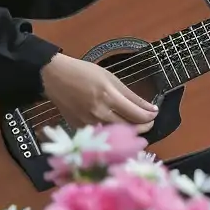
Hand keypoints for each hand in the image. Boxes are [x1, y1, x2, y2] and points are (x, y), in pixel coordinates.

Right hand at [39, 51, 157, 130]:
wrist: (54, 78)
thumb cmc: (84, 73)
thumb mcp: (111, 78)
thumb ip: (132, 96)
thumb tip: (151, 109)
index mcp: (109, 97)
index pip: (137, 115)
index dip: (150, 117)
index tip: (154, 114)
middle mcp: (100, 113)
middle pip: (129, 129)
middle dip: (143, 127)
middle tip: (148, 122)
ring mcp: (89, 123)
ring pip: (117, 135)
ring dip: (130, 133)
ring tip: (136, 126)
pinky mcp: (81, 129)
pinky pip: (103, 136)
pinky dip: (113, 134)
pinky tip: (118, 129)